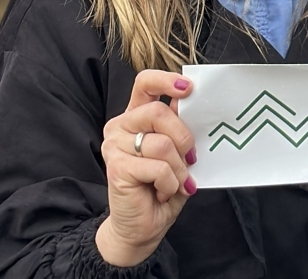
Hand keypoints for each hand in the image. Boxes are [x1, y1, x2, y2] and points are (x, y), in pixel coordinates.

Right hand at [95, 71, 196, 266]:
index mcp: (137, 116)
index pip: (145, 83)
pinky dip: (170, 183)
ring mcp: (114, 146)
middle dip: (184, 137)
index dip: (166, 80)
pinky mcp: (116, 167)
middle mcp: (121, 126)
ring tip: (175, 181)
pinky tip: (162, 192)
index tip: (188, 88)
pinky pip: (158, 168)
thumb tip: (192, 105)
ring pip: (162, 144)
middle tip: (189, 158)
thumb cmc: (163, 186)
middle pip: (158, 112)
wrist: (143, 226)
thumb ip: (180, 127)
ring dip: (178, 168)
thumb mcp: (178, 152)